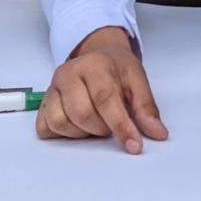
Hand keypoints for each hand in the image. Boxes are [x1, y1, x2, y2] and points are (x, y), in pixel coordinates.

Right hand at [36, 27, 167, 153]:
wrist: (96, 54)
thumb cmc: (116, 69)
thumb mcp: (137, 80)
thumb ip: (146, 108)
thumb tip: (158, 134)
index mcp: (94, 65)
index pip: (105, 99)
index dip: (121, 126)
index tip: (134, 146)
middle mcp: (68, 74)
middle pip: (81, 114)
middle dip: (101, 128)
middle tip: (109, 123)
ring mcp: (51, 88)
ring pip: (61, 123)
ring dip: (81, 133)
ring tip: (94, 123)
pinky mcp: (42, 102)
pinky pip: (46, 128)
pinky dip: (63, 134)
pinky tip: (77, 125)